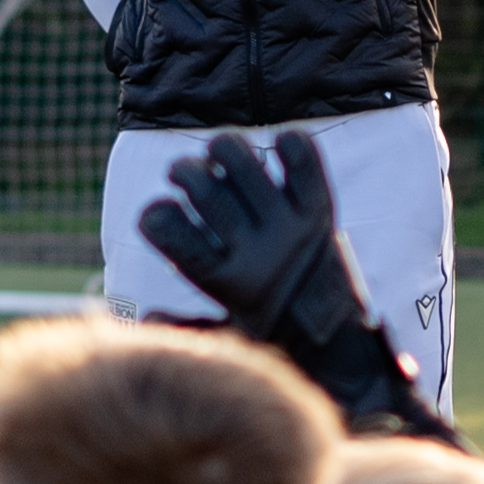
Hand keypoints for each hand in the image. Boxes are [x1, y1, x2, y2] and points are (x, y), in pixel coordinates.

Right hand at [138, 130, 372, 355]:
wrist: (338, 339)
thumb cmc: (272, 331)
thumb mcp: (225, 335)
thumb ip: (183, 326)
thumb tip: (145, 318)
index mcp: (227, 284)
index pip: (179, 241)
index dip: (157, 218)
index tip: (156, 212)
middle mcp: (259, 255)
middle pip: (209, 195)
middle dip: (186, 172)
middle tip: (182, 172)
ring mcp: (291, 230)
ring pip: (249, 168)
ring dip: (226, 150)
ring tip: (218, 152)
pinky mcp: (320, 211)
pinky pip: (304, 163)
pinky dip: (291, 143)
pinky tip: (279, 145)